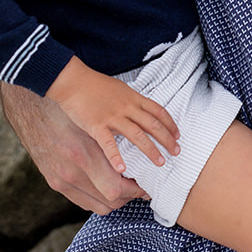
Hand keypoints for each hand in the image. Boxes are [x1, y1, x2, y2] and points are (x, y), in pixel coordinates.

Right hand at [0, 81, 148, 213]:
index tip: (147, 184)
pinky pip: (82, 202)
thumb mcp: (94, 125)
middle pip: (110, 201)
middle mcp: (71, 173)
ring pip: (98, 206)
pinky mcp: (54, 183)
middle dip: (130, 197)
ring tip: (127, 188)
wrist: (32, 111)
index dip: (136, 190)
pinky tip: (108, 189)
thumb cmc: (67, 112)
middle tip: (141, 187)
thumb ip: (113, 145)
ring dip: (116, 201)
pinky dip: (99, 200)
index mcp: (84, 156)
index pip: (116, 189)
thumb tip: (139, 161)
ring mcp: (60, 181)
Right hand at [46, 57, 180, 173]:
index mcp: (134, 98)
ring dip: (150, 150)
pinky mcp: (96, 125)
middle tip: (176, 152)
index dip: (170, 124)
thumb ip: (132, 101)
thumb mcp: (120, 89)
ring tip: (160, 162)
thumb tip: (142, 112)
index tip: (178, 135)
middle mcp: (127, 107)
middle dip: (167, 140)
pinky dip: (116, 157)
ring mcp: (113, 117)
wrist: (74, 81)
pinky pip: (109, 144)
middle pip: (153, 125)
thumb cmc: (95, 85)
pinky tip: (122, 169)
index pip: (158, 112)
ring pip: (137, 135)